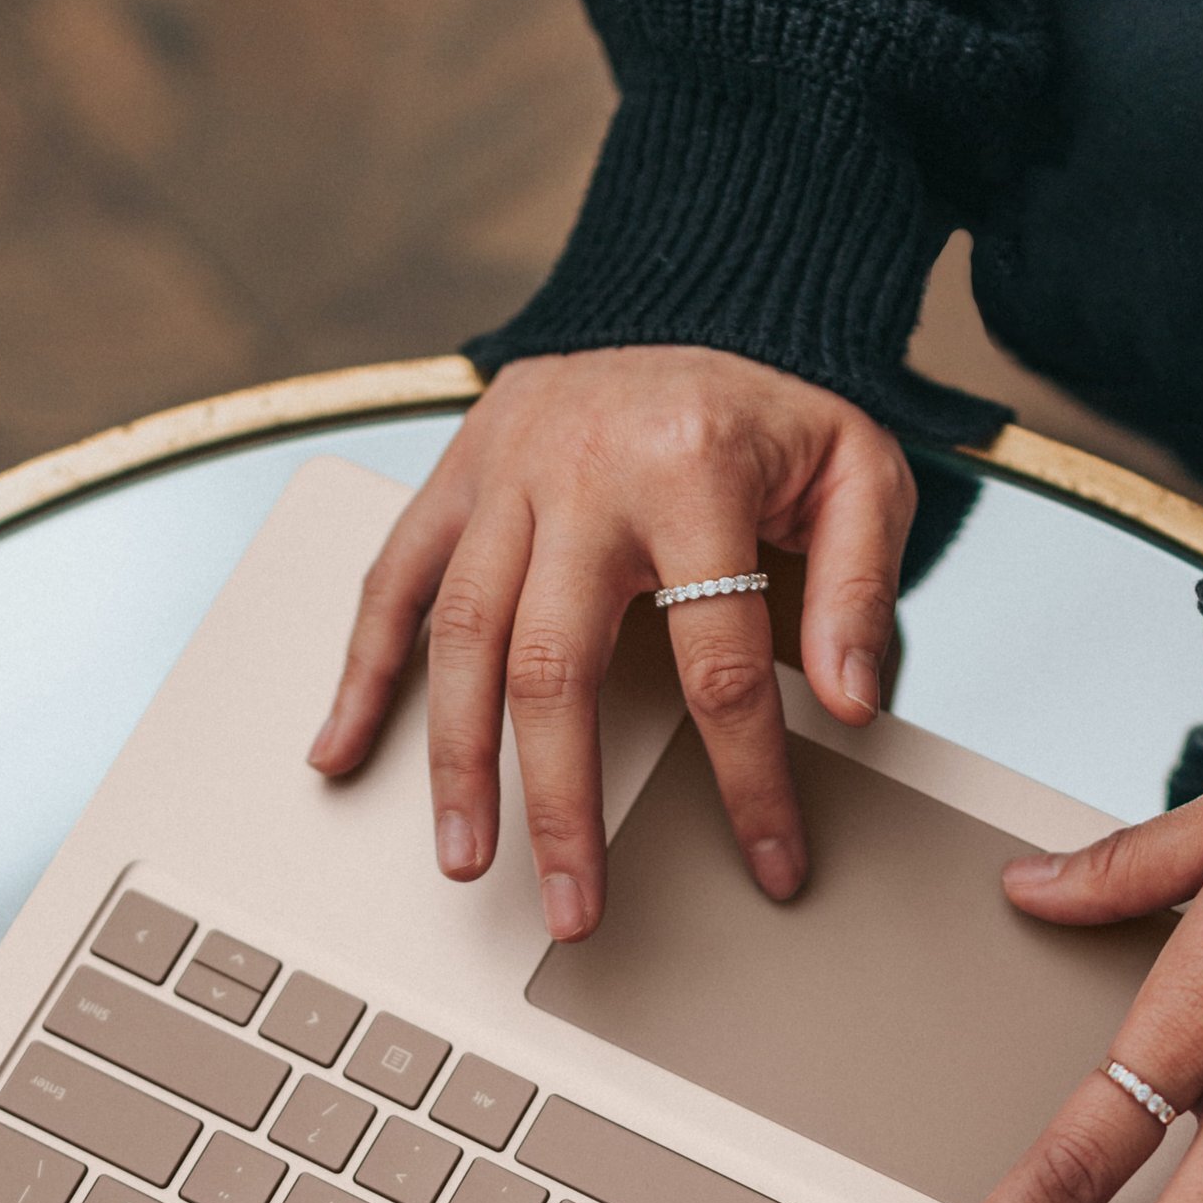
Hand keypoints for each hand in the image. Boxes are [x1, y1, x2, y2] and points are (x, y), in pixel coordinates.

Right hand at [307, 349, 916, 938]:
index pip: (719, 657)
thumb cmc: (774, 410)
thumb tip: (849, 703)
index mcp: (693, 468)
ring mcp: (504, 471)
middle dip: (560, 801)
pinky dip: (361, 668)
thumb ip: (860, 587)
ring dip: (456, 760)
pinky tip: (342, 750)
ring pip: (461, 634)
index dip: (747, 776)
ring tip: (464, 857)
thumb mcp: (860, 473)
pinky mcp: (455, 472)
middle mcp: (583, 469)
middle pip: (555, 664)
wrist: (693, 298)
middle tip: (573, 905)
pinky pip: (393, 578)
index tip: (769, 862)